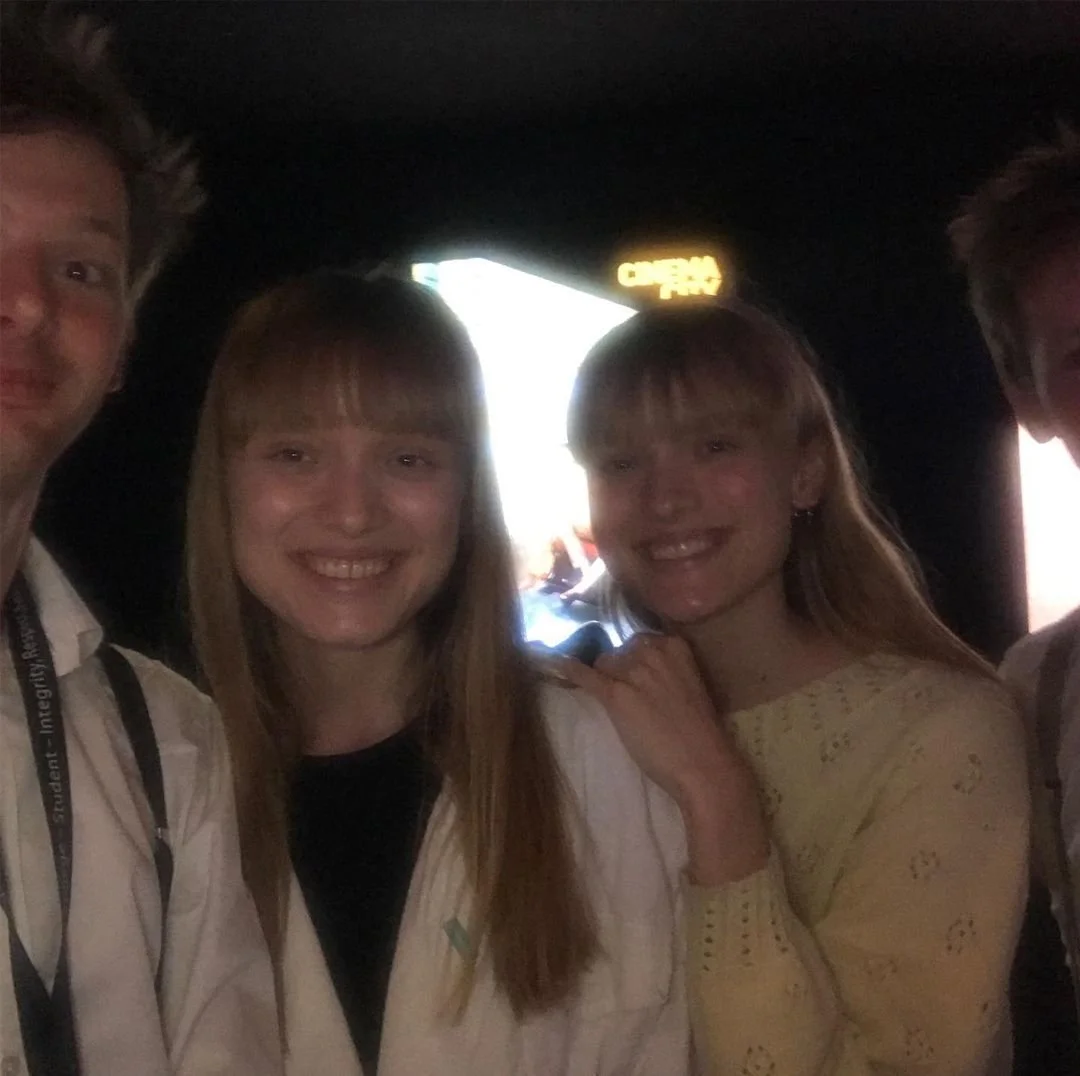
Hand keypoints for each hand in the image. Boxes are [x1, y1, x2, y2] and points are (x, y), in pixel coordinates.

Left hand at [551, 634, 769, 883]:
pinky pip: (586, 675)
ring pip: (604, 664)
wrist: (704, 764)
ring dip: (607, 682)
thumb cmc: (700, 733)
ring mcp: (633, 670)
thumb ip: (665, 671)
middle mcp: (653, 650)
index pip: (638, 643)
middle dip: (621, 672)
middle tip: (633, 701)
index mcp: (676, 646)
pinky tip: (549, 661)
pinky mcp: (617, 694)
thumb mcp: (688, 687)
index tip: (631, 675)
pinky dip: (566, 668)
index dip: (632, 661)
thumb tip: (636, 671)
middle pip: (619, 652)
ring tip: (622, 708)